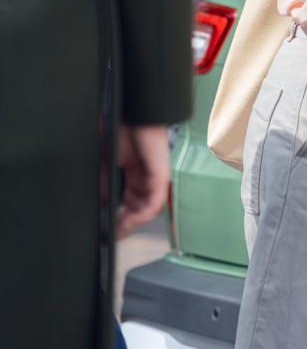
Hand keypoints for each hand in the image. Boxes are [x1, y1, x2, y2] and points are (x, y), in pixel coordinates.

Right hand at [116, 123, 170, 237]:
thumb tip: (103, 208)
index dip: (120, 217)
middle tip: (113, 234)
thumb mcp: (106, 165)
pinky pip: (155, 199)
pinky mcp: (160, 174)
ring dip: (135, 222)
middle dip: (127, 224)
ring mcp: (154, 176)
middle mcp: (145, 177)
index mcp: (132, 174)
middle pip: (139, 208)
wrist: (133, 113)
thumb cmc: (120, 132)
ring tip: (120, 230)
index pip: (129, 202)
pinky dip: (143, 213)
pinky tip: (131, 219)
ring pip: (148, 207)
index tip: (108, 230)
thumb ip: (107, 187)